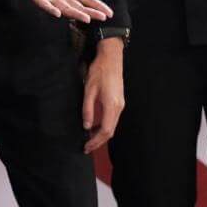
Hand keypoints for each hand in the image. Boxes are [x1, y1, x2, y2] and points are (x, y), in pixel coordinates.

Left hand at [4, 0, 113, 23]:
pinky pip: (44, 3)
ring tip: (86, 19)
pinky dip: (51, 9)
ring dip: (75, 13)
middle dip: (90, 12)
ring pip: (64, 7)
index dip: (97, 4)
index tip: (108, 12)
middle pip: (78, 5)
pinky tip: (58, 13)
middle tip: (103, 18)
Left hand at [82, 39, 124, 153]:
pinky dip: (105, 126)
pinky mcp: (119, 101)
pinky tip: (95, 127)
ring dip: (101, 135)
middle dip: (99, 141)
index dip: (96, 141)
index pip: (106, 130)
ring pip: (112, 126)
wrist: (111, 58)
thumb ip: (87, 109)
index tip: (86, 147)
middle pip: (111, 131)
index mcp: (112, 105)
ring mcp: (121, 105)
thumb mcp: (89, 90)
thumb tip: (86, 126)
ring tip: (89, 140)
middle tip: (86, 148)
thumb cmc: (99, 71)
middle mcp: (119, 107)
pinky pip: (113, 119)